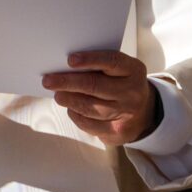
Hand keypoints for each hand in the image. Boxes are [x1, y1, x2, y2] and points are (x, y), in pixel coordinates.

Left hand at [42, 50, 160, 145]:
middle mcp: (132, 91)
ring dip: (69, 100)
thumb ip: (99, 66)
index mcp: (133, 70)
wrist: (143, 113)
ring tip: (57, 95)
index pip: (111, 61)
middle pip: (96, 86)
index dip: (90, 60)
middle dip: (68, 82)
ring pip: (91, 107)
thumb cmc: (121, 84)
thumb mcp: (119, 70)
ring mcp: (126, 113)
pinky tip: (70, 108)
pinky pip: (90, 124)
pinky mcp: (117, 131)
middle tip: (48, 80)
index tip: (70, 60)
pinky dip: (76, 115)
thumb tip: (65, 67)